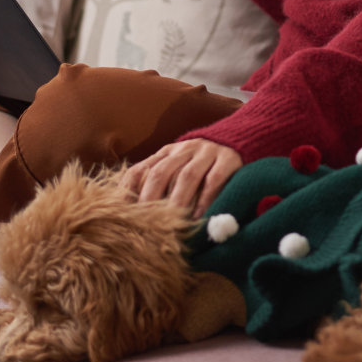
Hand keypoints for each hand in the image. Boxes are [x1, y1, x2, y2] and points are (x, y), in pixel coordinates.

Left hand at [121, 138, 243, 216]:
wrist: (241, 137)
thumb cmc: (204, 163)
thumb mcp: (179, 165)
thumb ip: (161, 182)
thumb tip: (133, 212)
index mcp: (166, 152)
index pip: (139, 169)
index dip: (127, 191)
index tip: (120, 214)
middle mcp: (184, 149)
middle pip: (161, 173)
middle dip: (150, 199)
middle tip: (144, 224)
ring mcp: (207, 153)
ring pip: (187, 176)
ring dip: (178, 201)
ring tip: (171, 223)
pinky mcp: (228, 159)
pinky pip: (215, 179)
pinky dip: (206, 199)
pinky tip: (200, 216)